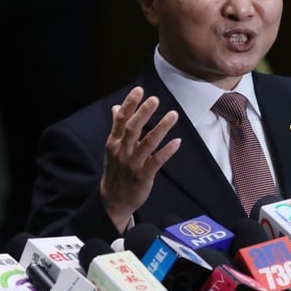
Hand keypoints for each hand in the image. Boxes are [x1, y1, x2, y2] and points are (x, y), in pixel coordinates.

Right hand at [100, 87, 181, 231]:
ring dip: (161, 128)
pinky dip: (167, 151)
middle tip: (154, 99)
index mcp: (114, 143)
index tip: (139, 90)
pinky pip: (156, 162)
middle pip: (132, 129)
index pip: (120, 120)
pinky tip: (177, 141)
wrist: (113, 201)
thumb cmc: (116, 169)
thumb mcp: (113, 147)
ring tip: (174, 114)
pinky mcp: (143, 176)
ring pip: (147, 144)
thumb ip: (117, 126)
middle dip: (143, 113)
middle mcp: (122, 151)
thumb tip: (116, 107)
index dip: (129, 104)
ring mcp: (133, 164)